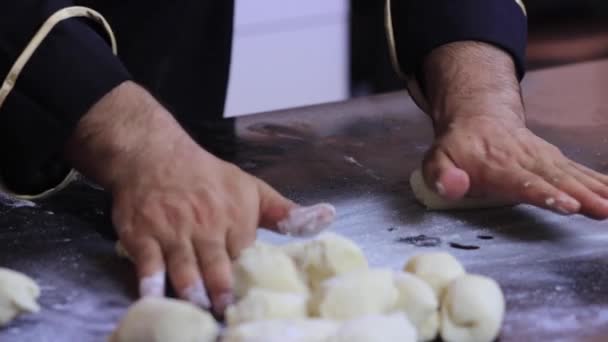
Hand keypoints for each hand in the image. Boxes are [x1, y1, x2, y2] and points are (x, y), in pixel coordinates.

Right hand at [67, 82, 335, 313]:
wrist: (155, 154)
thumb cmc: (207, 176)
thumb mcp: (251, 188)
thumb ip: (284, 212)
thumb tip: (326, 217)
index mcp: (235, 217)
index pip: (247, 257)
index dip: (250, 281)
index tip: (255, 302)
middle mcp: (205, 226)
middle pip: (217, 268)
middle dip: (224, 295)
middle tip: (228, 314)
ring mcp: (172, 231)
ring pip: (185, 270)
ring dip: (194, 294)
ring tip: (202, 312)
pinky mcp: (143, 235)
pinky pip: (148, 264)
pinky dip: (151, 283)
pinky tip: (155, 298)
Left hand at [420, 42, 607, 218]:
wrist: (478, 118)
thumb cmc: (457, 148)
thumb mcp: (436, 160)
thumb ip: (441, 175)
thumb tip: (452, 186)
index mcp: (496, 165)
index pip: (522, 181)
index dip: (545, 193)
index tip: (567, 205)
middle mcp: (525, 160)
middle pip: (556, 179)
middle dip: (581, 195)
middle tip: (603, 209)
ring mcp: (543, 158)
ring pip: (572, 174)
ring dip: (596, 190)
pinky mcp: (555, 160)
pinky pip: (580, 171)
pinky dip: (600, 181)